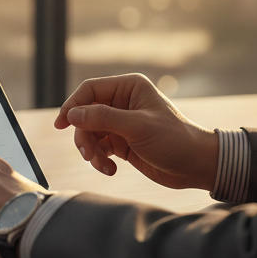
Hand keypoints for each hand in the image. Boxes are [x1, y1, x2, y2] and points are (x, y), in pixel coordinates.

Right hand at [54, 74, 218, 190]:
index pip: (89, 91)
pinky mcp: (122, 143)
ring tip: (102, 164)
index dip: (72, 106)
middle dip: (84, 135)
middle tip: (88, 154)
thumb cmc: (174, 140)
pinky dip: (100, 160)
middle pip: (85, 114)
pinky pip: (99, 148)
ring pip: (90, 133)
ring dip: (91, 151)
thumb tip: (71, 114)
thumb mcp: (137, 126)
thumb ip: (103, 118)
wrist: (196, 166)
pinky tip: (110, 170)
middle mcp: (123, 102)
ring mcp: (121, 123)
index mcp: (129, 87)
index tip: (61, 124)